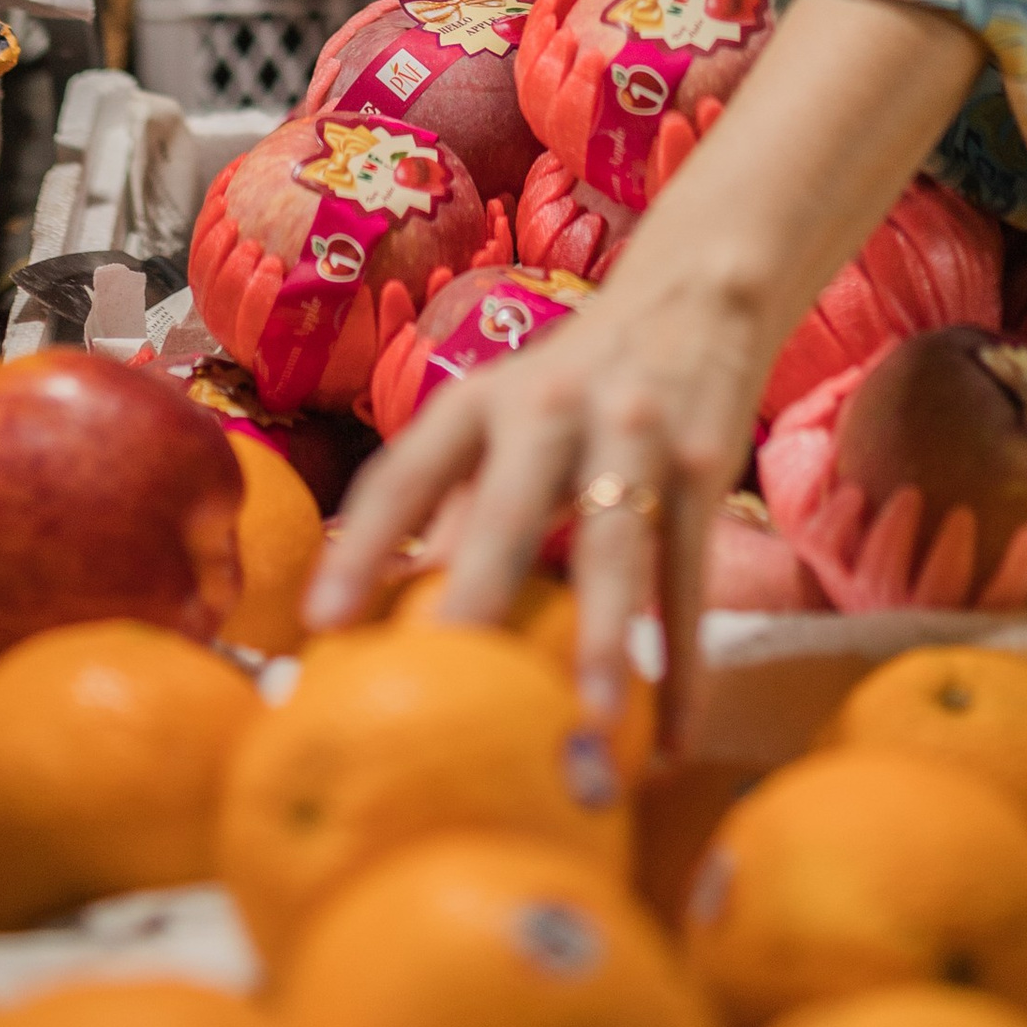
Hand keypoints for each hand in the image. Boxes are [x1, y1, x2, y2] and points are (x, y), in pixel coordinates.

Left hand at [307, 222, 770, 748]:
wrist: (700, 289)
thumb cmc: (580, 374)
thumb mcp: (509, 418)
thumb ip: (460, 503)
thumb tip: (394, 605)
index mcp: (484, 399)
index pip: (408, 471)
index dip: (363, 545)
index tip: (321, 624)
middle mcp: (552, 406)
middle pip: (511, 504)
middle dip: (480, 585)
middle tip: (448, 667)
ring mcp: (634, 431)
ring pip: (617, 540)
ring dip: (606, 635)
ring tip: (594, 724)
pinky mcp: (705, 462)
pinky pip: (688, 572)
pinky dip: (685, 660)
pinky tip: (674, 737)